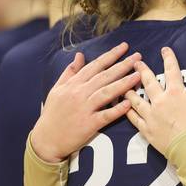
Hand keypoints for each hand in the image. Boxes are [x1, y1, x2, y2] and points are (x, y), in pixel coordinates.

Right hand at [30, 42, 141, 162]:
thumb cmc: (53, 113)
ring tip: (138, 76)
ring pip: (107, 92)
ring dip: (123, 83)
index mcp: (73, 84)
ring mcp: (84, 109)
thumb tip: (80, 55)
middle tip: (138, 57)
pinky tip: (129, 103)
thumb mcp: (57, 89)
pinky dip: (117, 109)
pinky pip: (106, 115)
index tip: (124, 46)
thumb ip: (70, 72)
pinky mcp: (89, 124)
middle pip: (104, 76)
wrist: (46, 139)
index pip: (95, 66)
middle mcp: (79, 93)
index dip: (111, 55)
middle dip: (122, 65)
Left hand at [125, 47, 185, 156]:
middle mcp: (159, 101)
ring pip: (136, 100)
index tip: (164, 49)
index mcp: (175, 92)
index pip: (171, 70)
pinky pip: (134, 119)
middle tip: (136, 63)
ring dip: (130, 90)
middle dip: (142, 70)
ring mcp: (151, 116)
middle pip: (149, 82)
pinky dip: (128, 111)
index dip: (168, 58)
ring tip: (124, 84)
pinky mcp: (147, 130)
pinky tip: (124, 107)